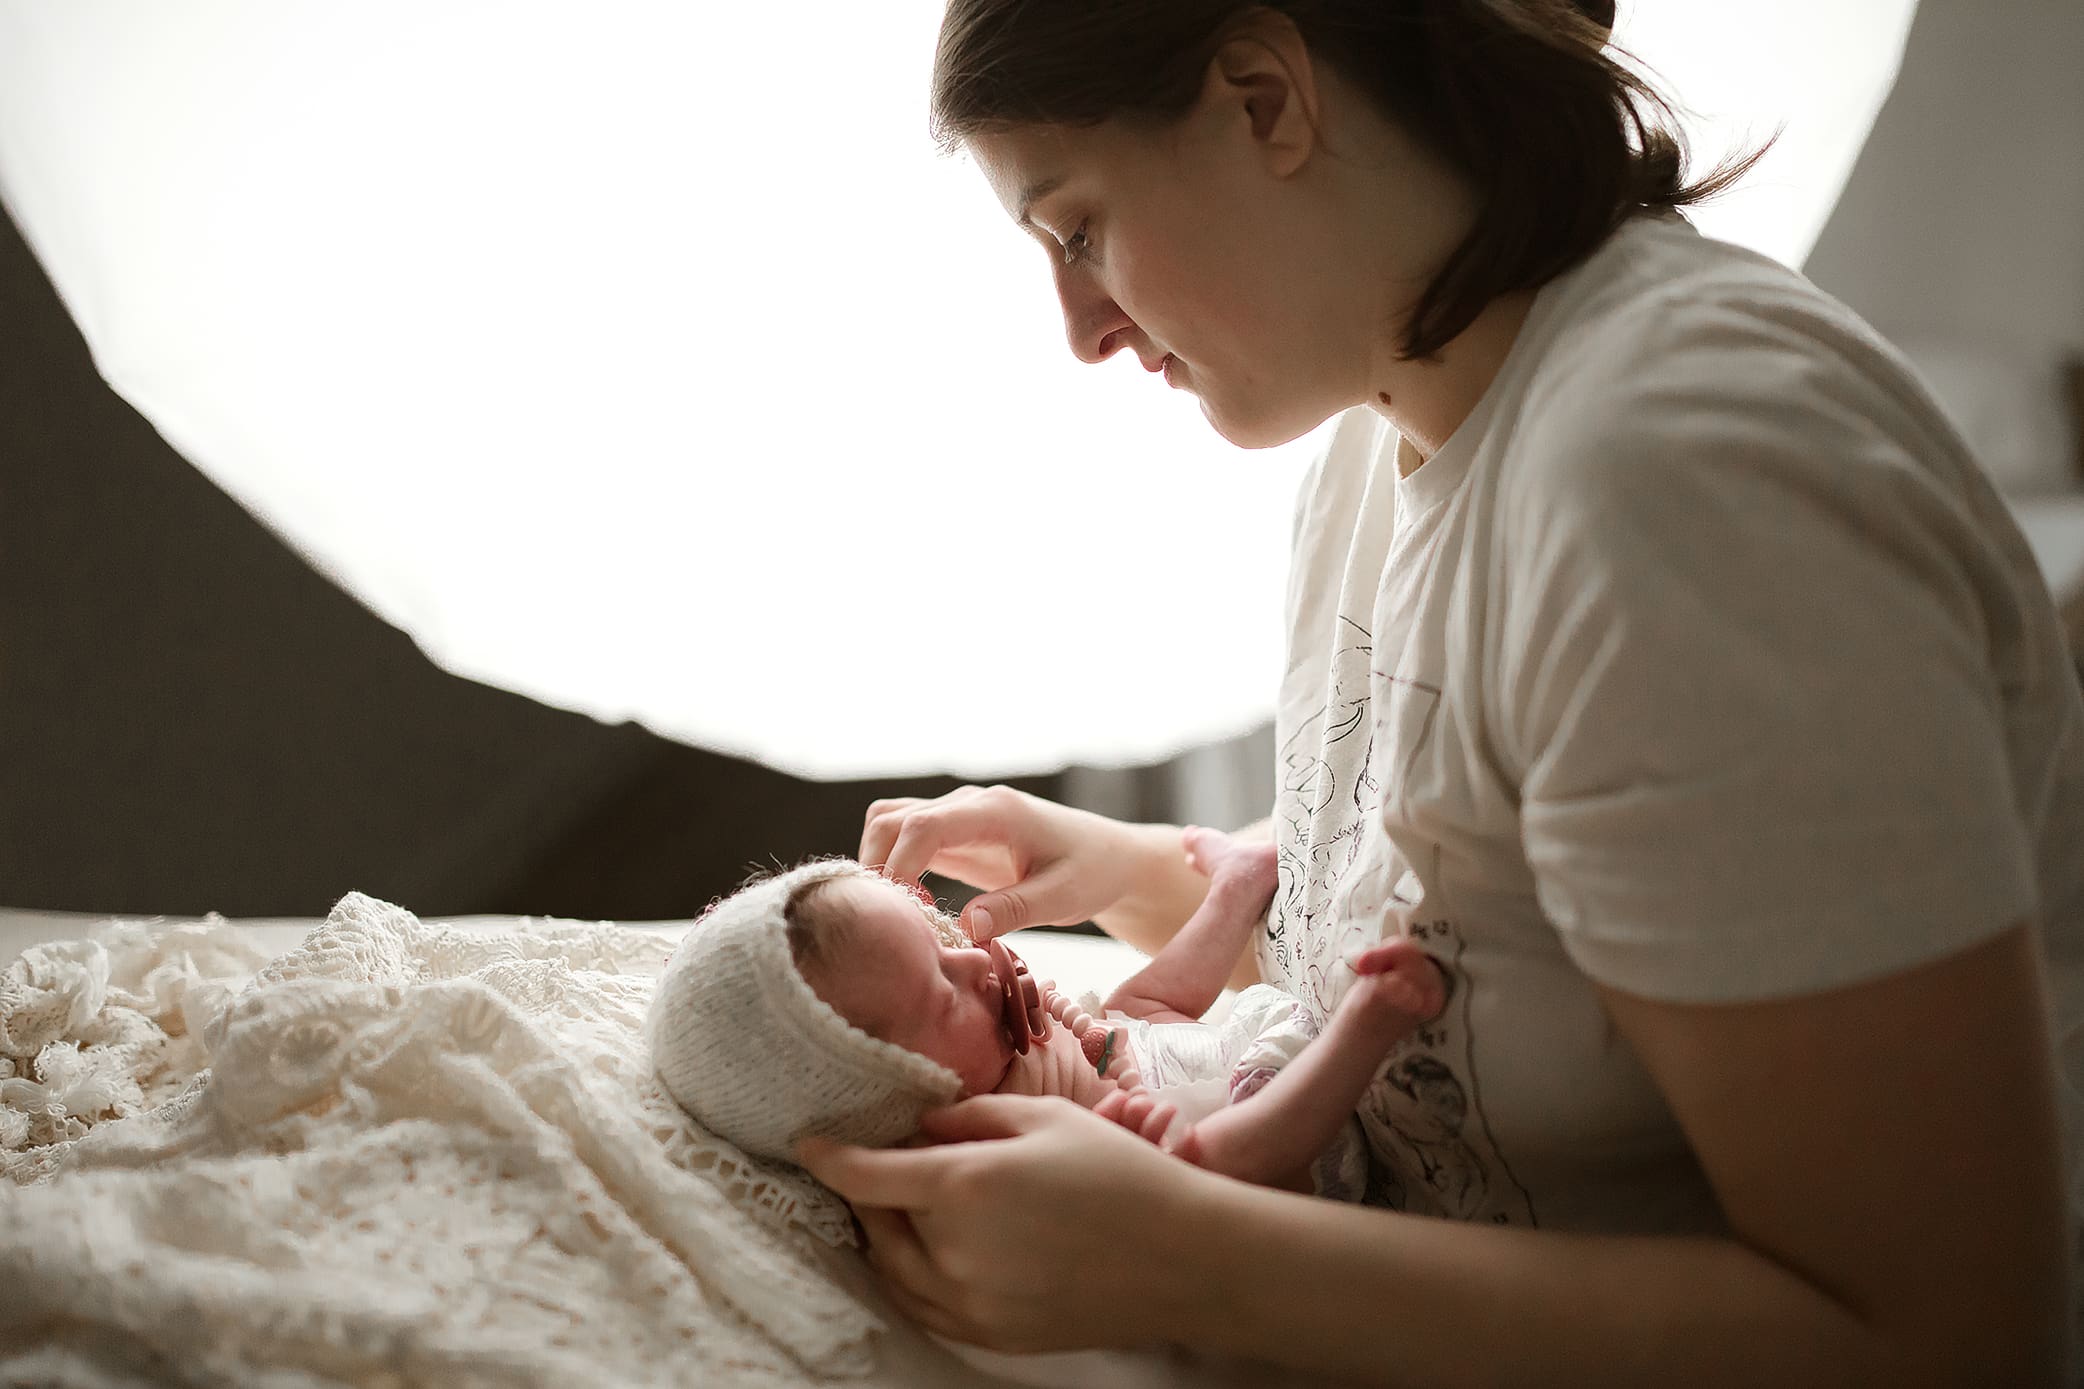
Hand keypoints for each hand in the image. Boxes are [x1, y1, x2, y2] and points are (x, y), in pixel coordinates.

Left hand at [797, 1094, 1218, 1352]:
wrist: (1183, 1260)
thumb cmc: (1120, 1175)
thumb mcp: (1046, 1118)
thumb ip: (971, 1117)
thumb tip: (923, 1126)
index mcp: (965, 1186)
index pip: (867, 1176)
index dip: (828, 1157)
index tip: (806, 1142)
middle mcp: (954, 1252)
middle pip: (875, 1224)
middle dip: (865, 1192)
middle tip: (879, 1162)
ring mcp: (970, 1303)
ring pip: (892, 1271)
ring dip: (884, 1237)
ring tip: (899, 1207)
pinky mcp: (990, 1335)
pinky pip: (923, 1307)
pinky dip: (909, 1277)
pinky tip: (928, 1252)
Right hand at [859, 784, 1143, 938]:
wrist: (1108, 857)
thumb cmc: (1091, 873)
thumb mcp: (1062, 897)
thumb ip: (1014, 909)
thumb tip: (964, 925)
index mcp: (995, 812)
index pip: (925, 825)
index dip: (900, 865)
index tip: (902, 911)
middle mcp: (968, 805)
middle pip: (892, 820)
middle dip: (879, 866)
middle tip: (894, 920)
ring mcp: (957, 817)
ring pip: (889, 824)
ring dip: (881, 863)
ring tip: (902, 913)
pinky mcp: (954, 835)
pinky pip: (905, 840)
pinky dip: (894, 867)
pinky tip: (915, 907)